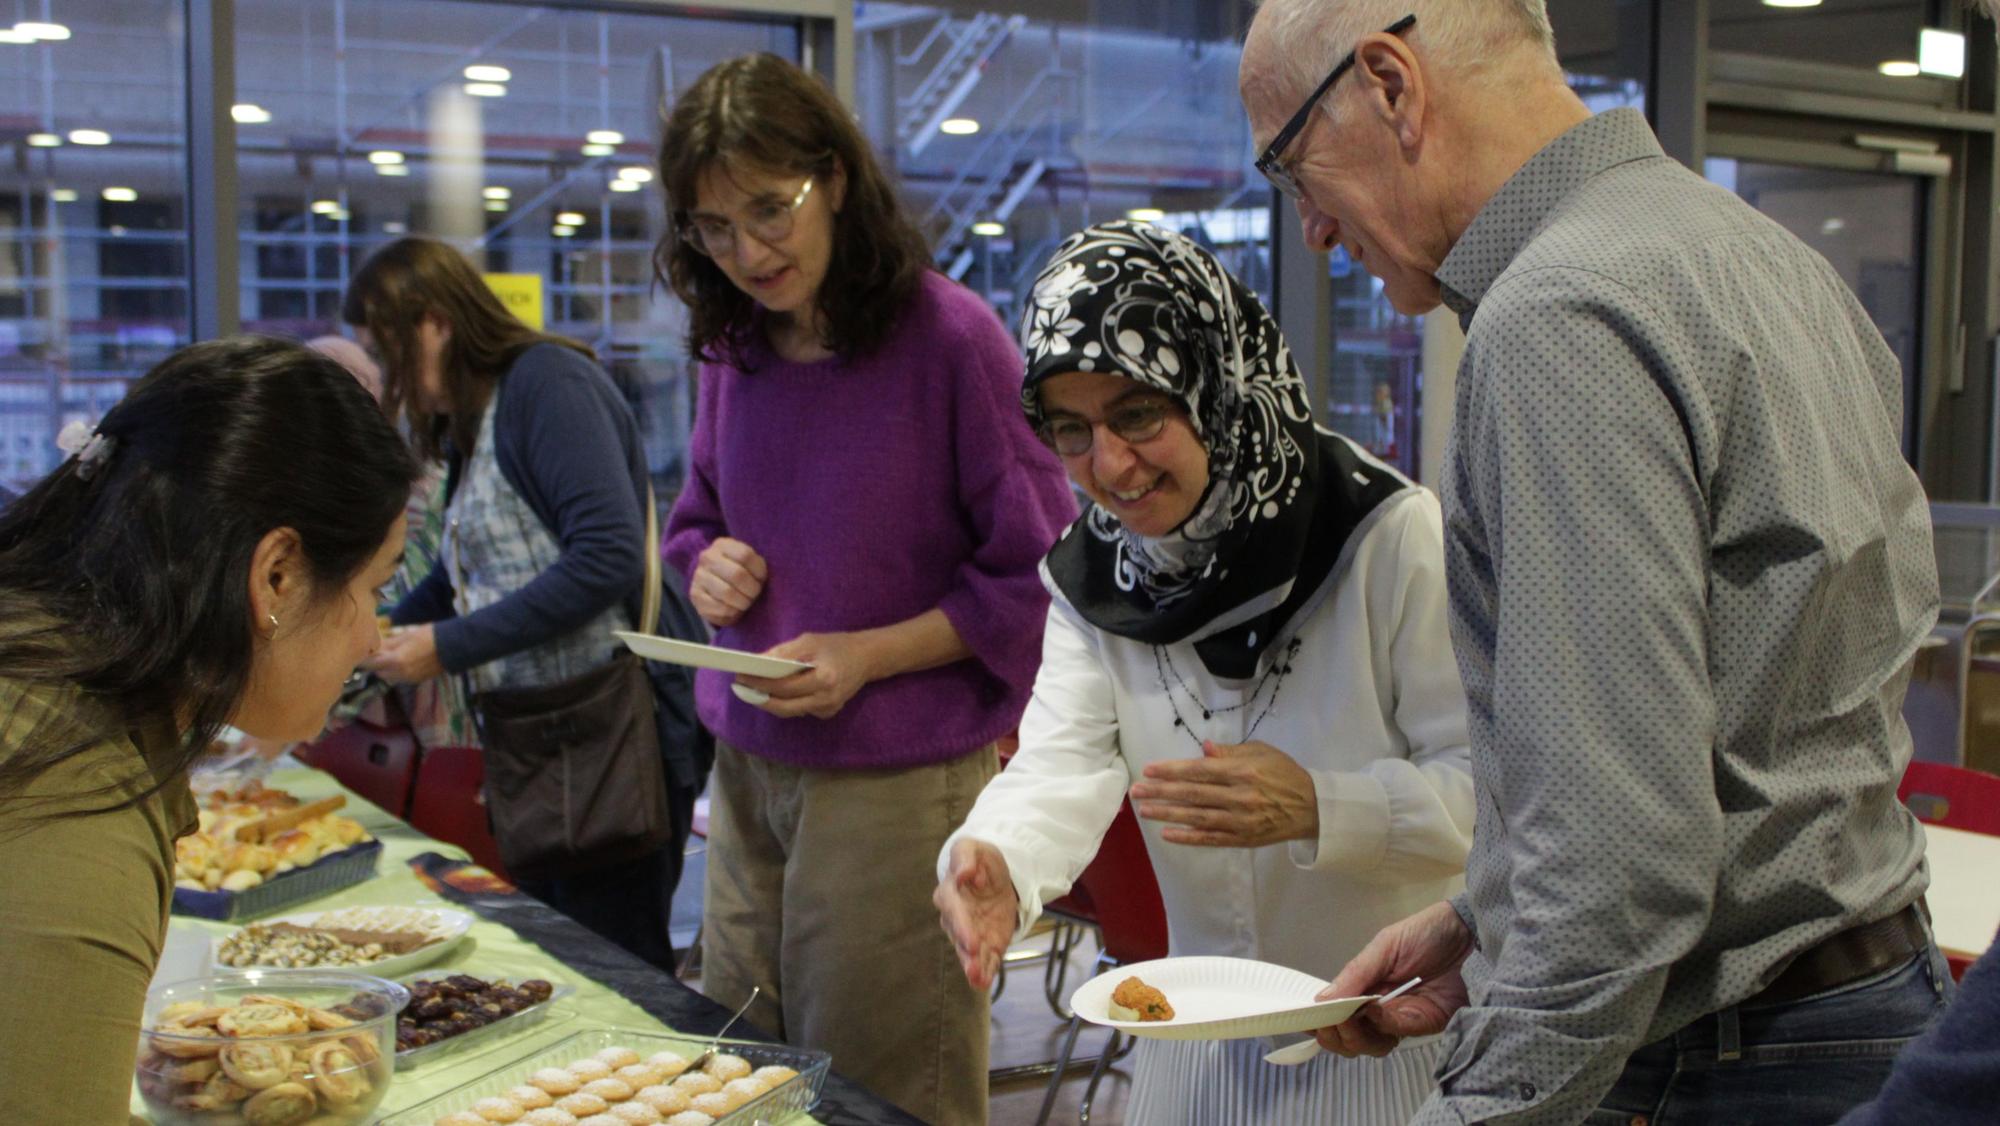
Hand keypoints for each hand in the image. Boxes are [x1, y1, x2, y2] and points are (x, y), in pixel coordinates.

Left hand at [364, 624, 442, 684]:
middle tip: (376, 652)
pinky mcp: (417, 680)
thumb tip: (374, 646)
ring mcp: (409, 678)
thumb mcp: (406, 635)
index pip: (370, 663)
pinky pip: (400, 678)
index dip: (363, 659)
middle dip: (375, 664)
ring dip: (386, 669)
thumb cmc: (429, 635)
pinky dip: (397, 671)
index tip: (360, 653)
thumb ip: (388, 643)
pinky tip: (404, 661)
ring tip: (390, 656)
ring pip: (389, 677)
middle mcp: (400, 673)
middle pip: (378, 672)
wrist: (453, 646)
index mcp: (395, 660)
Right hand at [690, 537, 767, 627]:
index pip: (745, 555)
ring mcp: (699, 576)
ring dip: (743, 602)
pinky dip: (732, 611)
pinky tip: (734, 608)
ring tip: (745, 602)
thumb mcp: (749, 563)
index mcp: (723, 545)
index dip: (759, 571)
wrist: (713, 586)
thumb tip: (762, 578)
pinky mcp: (696, 595)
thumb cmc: (740, 573)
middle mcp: (708, 557)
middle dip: (752, 589)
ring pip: (728, 592)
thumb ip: (757, 565)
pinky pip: (720, 607)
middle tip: (754, 594)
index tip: (761, 579)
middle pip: (737, 574)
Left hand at [734, 631, 879, 719]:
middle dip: (759, 697)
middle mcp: (827, 699)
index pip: (784, 687)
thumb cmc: (836, 645)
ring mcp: (828, 709)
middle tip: (740, 688)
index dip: (760, 683)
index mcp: (824, 678)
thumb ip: (783, 653)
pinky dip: (785, 702)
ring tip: (752, 690)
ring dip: (769, 702)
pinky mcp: (828, 713)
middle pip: (784, 705)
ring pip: (790, 711)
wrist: (867, 658)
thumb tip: (756, 662)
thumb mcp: (809, 641)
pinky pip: (800, 710)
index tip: (740, 677)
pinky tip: (775, 693)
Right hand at [933, 839, 1018, 990]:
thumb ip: (966, 858)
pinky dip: (985, 972)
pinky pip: (984, 959)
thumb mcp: (973, 849)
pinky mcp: (985, 943)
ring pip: (968, 953)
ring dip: (973, 966)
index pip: (953, 910)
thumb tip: (963, 873)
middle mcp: (955, 918)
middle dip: (967, 952)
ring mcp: (969, 933)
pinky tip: (985, 982)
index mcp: (950, 893)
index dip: (962, 926)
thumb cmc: (979, 860)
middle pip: (959, 936)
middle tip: (974, 966)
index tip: (972, 941)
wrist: (993, 876)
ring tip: (978, 979)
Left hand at [1128, 739, 1318, 846]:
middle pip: (1193, 794)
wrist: (1311, 807)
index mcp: (1242, 771)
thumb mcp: (1262, 752)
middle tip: (1136, 791)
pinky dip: (1188, 838)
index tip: (1149, 770)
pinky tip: (1167, 834)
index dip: (1172, 771)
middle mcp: (1239, 796)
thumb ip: (1231, 752)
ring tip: (1144, 810)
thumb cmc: (1284, 773)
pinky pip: (1210, 839)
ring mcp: (1240, 820)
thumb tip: (1205, 748)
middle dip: (1161, 792)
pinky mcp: (1242, 839)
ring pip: (1197, 818)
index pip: (1199, 771)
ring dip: (1168, 814)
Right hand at [1313, 900, 1473, 1056]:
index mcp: (1364, 989)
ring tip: (1349, 1018)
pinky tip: (1376, 1010)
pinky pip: (1398, 1034)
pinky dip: (1383, 1025)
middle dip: (1335, 1036)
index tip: (1307, 1022)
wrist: (1468, 934)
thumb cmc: (1423, 933)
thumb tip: (1319, 1002)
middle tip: (1329, 1023)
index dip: (1320, 1023)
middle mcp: (1379, 1009)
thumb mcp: (1383, 947)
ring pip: (1371, 1045)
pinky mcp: (1427, 1025)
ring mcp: (1403, 1019)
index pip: (1335, 1015)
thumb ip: (1354, 975)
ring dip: (1356, 1037)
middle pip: (1350, 1038)